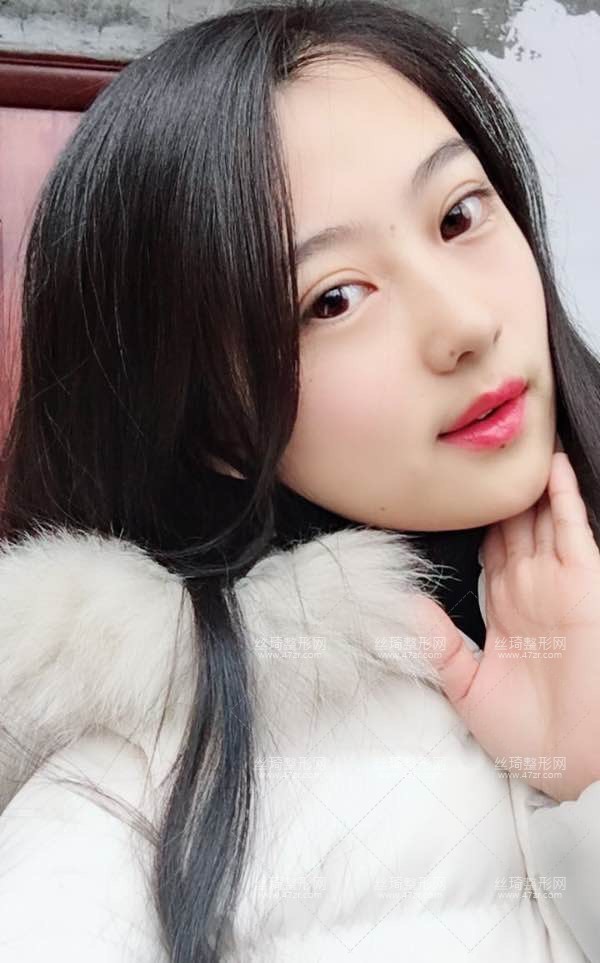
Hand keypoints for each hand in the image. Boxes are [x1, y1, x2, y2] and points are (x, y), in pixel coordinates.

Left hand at [421, 452, 599, 801]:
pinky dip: (563, 498)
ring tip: (515, 440)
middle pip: (512, 526)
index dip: (472, 520)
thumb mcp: (467, 688)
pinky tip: (553, 465)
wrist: (577, 764)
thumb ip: (438, 645)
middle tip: (478, 451)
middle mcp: (532, 590)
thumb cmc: (530, 735)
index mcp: (505, 611)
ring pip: (540, 519)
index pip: (487, 551)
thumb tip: (402, 605)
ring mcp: (559, 584)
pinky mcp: (584, 584)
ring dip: (528, 484)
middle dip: (497, 492)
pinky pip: (573, 530)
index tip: (448, 489)